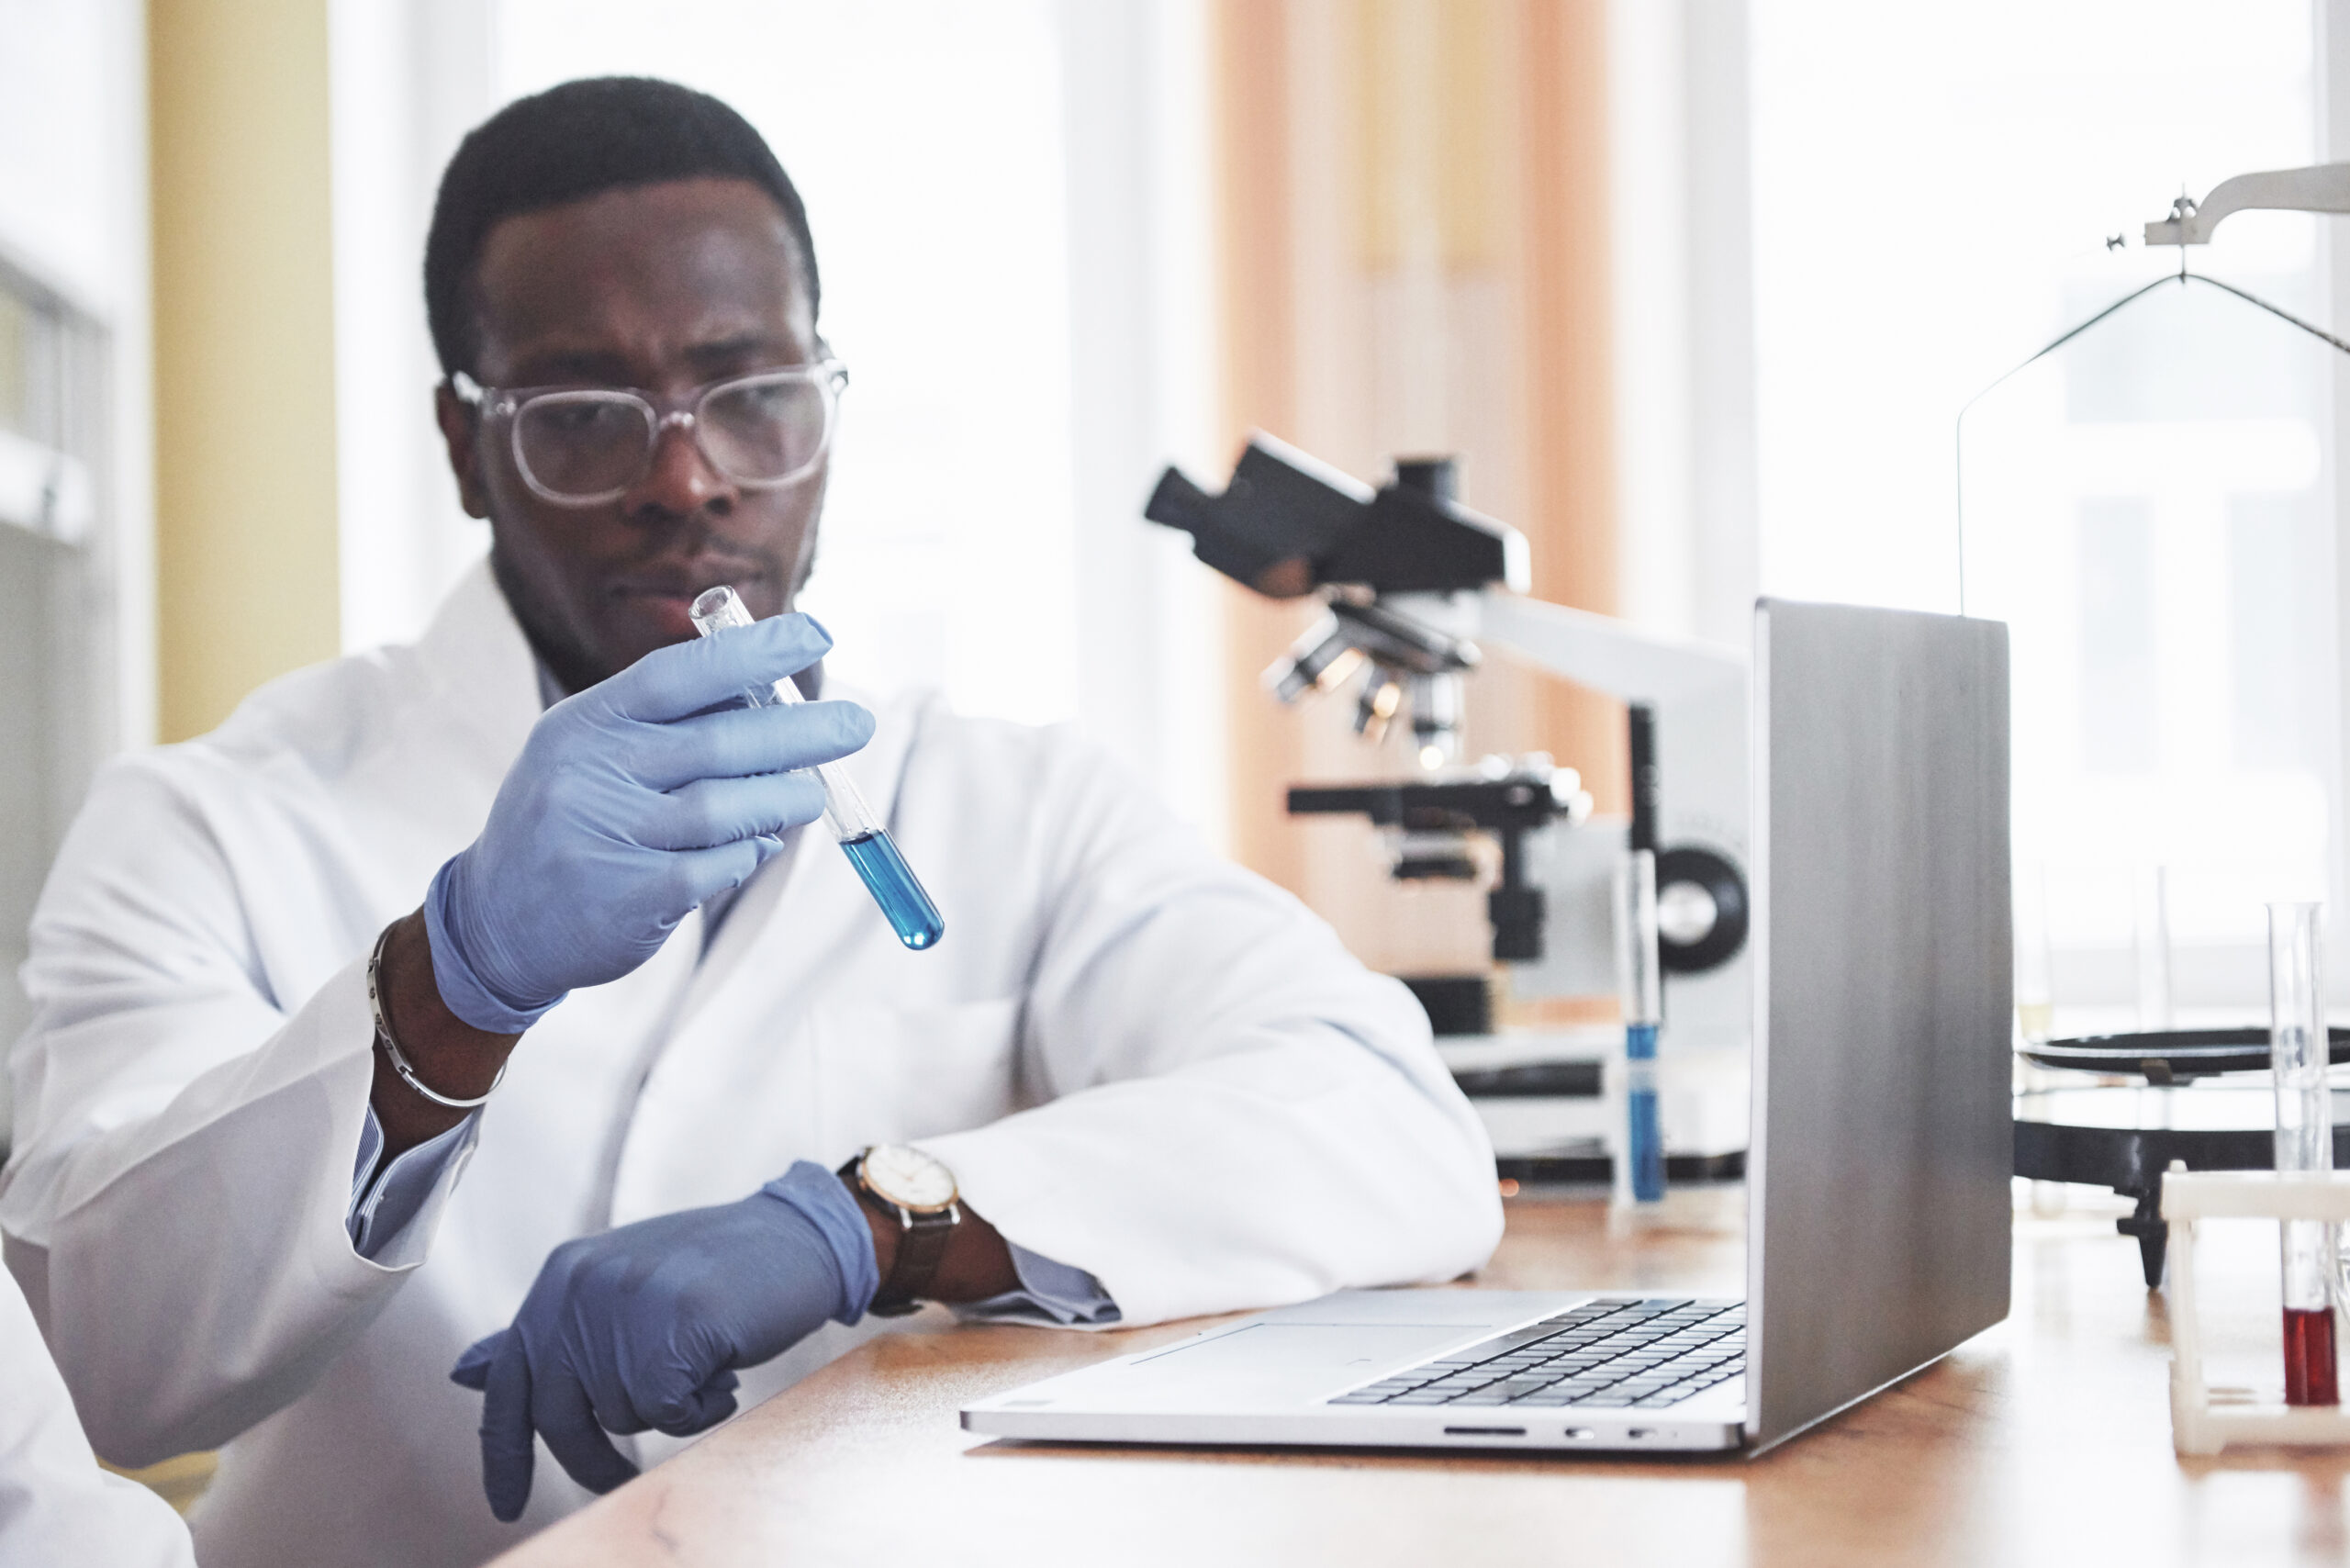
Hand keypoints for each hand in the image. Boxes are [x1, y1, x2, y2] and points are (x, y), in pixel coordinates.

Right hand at [424, 614, 871, 1030]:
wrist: (497, 923)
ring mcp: (606, 836)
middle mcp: (590, 773)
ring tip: (811, 796)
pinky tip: (755, 848)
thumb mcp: (594, 753)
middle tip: (856, 725)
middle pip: (718, 741)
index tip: (816, 635)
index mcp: (586, 723)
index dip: (754, 651)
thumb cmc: (573, 820)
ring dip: (784, 799)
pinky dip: (748, 854)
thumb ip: (670, 724)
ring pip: (727, 808)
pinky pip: (718, 866)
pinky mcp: (629, 898)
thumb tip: (774, 693)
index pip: (681, 674)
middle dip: (800, 731)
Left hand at [449, 1162, 877, 1520]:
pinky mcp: (674, 1328)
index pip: (510, 1381)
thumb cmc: (712, 1269)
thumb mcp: (617, 1290)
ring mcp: (627, 1304)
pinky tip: (725, 1366)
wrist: (798, 1236)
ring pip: (623, 1416)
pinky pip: (671, 1413)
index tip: (505, 1504)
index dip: (504, 1452)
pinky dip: (704, 1405)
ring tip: (703, 1360)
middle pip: (561, 1416)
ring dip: (669, 1407)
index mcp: (562, 1276)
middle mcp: (582, 1286)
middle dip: (593, 1457)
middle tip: (622, 1476)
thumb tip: (466, 1372)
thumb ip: (549, 1332)